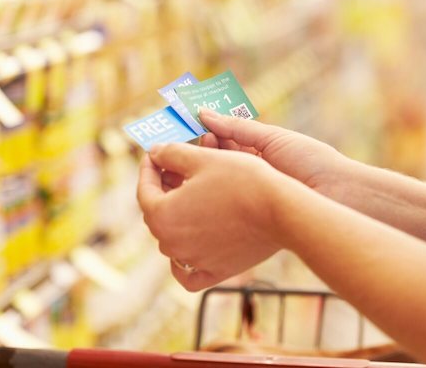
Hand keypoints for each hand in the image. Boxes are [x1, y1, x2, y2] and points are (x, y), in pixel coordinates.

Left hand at [137, 142, 290, 290]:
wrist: (281, 210)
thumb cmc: (241, 181)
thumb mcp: (202, 158)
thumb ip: (171, 154)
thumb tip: (155, 153)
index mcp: (162, 215)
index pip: (144, 190)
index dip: (149, 168)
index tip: (155, 155)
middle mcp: (172, 244)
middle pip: (157, 214)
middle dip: (162, 190)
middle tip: (173, 170)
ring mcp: (193, 261)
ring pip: (172, 239)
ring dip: (176, 216)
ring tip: (190, 196)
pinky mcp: (215, 272)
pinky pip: (188, 272)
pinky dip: (184, 260)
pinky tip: (190, 242)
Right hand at [199, 109, 352, 202]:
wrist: (337, 194)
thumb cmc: (311, 161)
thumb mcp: (272, 138)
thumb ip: (237, 128)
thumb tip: (203, 113)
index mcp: (258, 154)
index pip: (224, 141)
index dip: (208, 132)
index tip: (192, 125)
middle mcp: (250, 174)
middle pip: (216, 160)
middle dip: (203, 149)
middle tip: (196, 142)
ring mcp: (247, 195)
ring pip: (215, 180)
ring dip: (204, 167)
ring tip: (198, 158)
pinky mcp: (246, 216)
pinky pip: (222, 202)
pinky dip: (208, 191)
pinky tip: (199, 182)